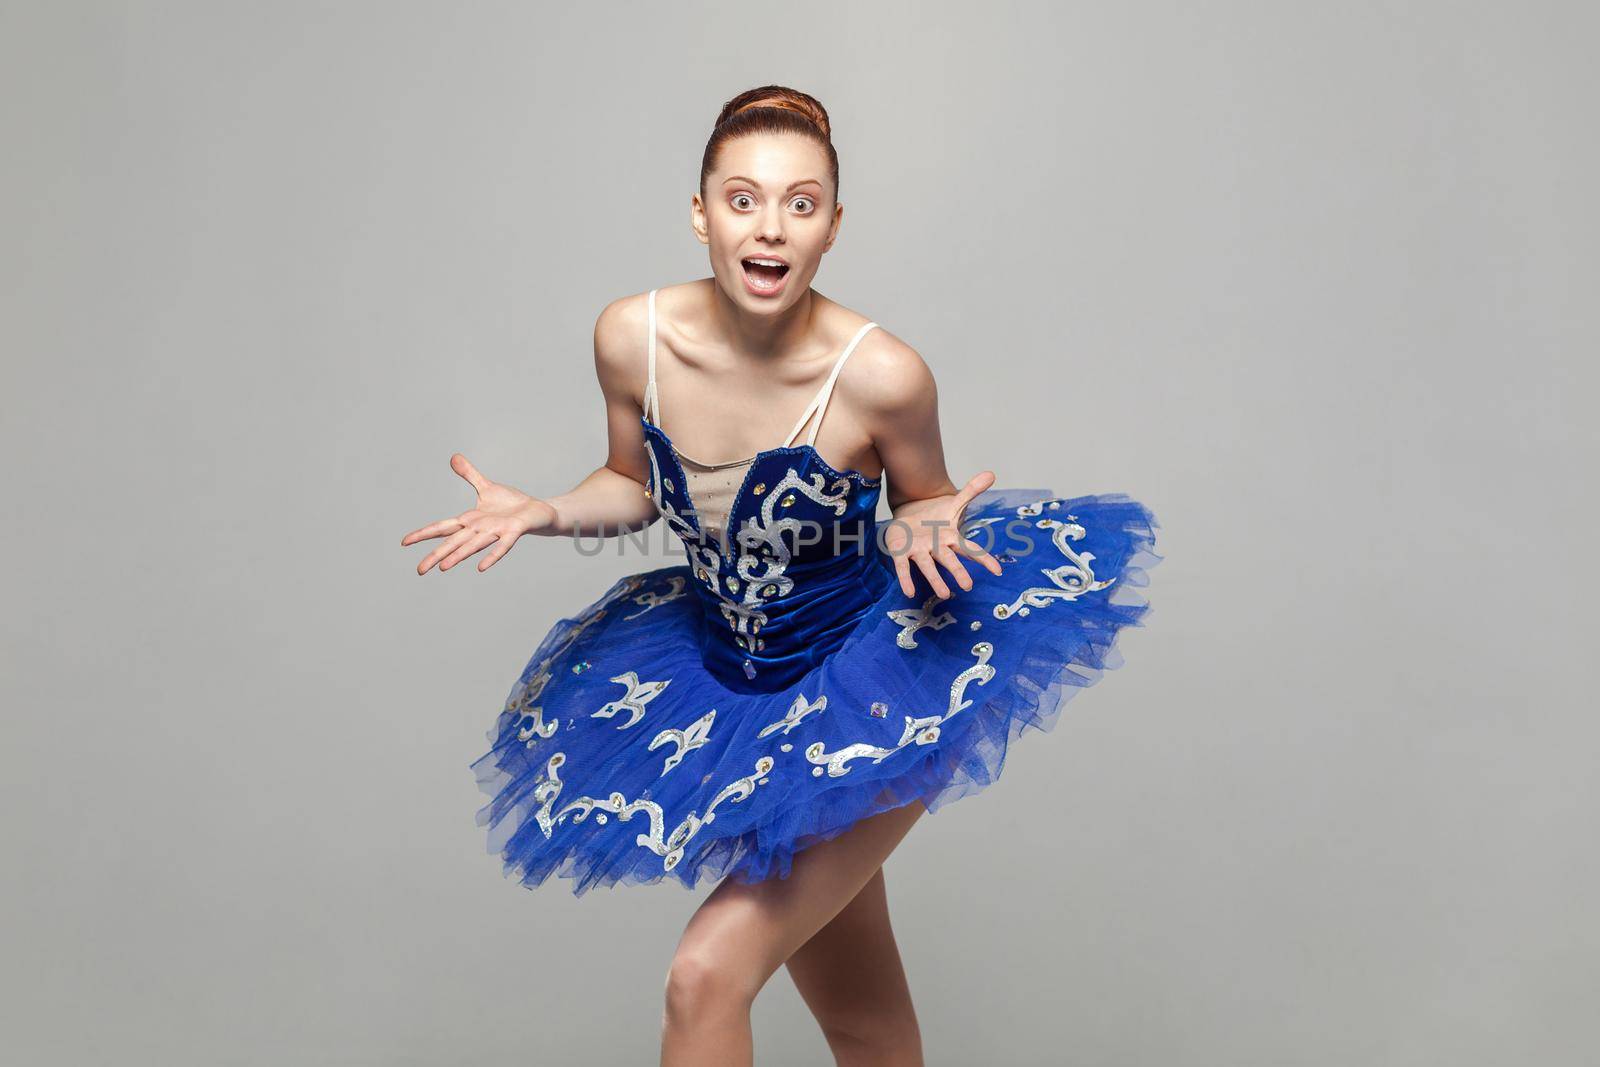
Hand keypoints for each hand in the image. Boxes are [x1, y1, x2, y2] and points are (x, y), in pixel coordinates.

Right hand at [401, 453, 556, 573]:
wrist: (538, 512)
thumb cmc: (511, 504)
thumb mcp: (487, 486)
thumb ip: (469, 474)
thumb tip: (453, 457)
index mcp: (470, 520)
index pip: (442, 527)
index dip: (424, 534)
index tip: (404, 542)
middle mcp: (480, 529)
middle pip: (453, 542)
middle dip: (435, 555)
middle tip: (419, 570)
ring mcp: (496, 531)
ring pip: (473, 545)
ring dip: (458, 556)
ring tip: (442, 568)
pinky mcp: (513, 532)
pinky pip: (501, 545)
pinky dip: (492, 556)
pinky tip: (481, 567)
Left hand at [883, 470, 1003, 598]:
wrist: (908, 517)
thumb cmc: (934, 518)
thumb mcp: (953, 503)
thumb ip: (971, 491)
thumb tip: (991, 473)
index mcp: (951, 539)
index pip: (971, 549)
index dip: (983, 559)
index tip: (998, 570)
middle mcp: (937, 548)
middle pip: (949, 560)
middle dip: (958, 572)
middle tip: (967, 586)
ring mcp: (919, 552)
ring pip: (928, 567)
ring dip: (936, 580)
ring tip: (945, 594)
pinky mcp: (902, 552)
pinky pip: (904, 567)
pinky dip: (906, 579)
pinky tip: (909, 592)